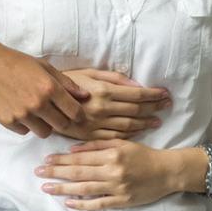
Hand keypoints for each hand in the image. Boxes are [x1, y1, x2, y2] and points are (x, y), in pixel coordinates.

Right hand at [0, 40, 88, 138]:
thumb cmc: (15, 62)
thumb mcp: (44, 66)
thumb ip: (66, 83)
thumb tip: (85, 96)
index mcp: (49, 88)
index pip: (74, 112)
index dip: (78, 115)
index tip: (77, 115)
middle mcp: (37, 103)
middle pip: (62, 126)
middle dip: (63, 121)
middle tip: (58, 114)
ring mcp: (22, 114)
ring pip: (44, 133)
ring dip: (45, 125)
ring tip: (38, 113)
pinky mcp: (8, 121)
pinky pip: (25, 131)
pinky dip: (26, 125)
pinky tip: (21, 111)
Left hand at [35, 139, 190, 210]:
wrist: (166, 171)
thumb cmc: (142, 154)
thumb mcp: (121, 142)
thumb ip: (97, 144)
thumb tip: (73, 148)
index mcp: (111, 153)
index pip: (80, 156)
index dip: (61, 158)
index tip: (45, 159)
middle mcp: (112, 170)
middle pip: (78, 172)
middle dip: (56, 172)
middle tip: (38, 173)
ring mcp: (117, 187)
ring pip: (84, 188)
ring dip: (63, 188)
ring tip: (47, 188)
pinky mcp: (122, 201)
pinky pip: (98, 203)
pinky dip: (82, 203)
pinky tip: (69, 202)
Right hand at [56, 69, 170, 140]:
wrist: (44, 100)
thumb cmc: (67, 82)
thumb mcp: (89, 72)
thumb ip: (114, 78)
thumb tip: (136, 83)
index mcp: (103, 91)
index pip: (136, 94)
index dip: (153, 94)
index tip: (165, 94)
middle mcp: (103, 108)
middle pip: (136, 110)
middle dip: (154, 107)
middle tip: (167, 105)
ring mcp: (97, 124)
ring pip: (129, 126)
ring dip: (146, 123)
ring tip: (157, 120)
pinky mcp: (91, 136)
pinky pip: (116, 137)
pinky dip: (130, 135)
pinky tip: (139, 131)